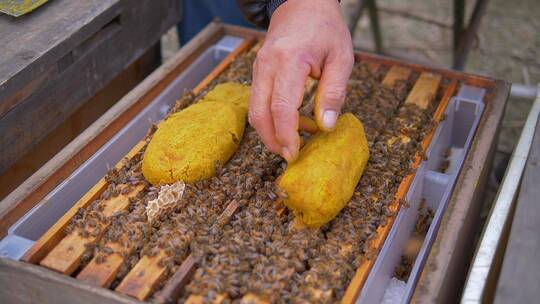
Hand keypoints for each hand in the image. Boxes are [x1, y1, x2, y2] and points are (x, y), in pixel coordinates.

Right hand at [248, 0, 353, 161]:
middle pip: (259, 113)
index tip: (295, 154)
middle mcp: (266, 65)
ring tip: (292, 142)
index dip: (287, 134)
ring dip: (270, 132)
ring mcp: (258, 68)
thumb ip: (334, 93)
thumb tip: (326, 127)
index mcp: (289, 60)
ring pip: (254, 110)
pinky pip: (257, 101)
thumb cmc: (325, 29)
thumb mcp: (341, 58)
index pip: (281, 106)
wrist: (302, 3)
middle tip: (291, 156)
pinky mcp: (257, 72)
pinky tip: (289, 123)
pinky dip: (270, 118)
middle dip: (273, 140)